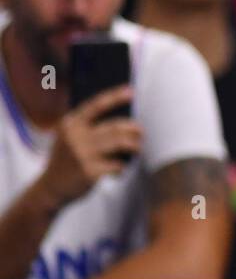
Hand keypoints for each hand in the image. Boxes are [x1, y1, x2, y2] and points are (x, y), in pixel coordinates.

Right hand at [36, 85, 141, 207]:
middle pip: (115, 127)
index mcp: (71, 124)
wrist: (51, 187)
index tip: (131, 91)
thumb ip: (87, 125)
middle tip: (141, 132)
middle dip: (134, 129)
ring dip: (135, 146)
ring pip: (121, 144)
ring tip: (138, 148)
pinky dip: (122, 167)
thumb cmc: (67, 159)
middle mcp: (75, 136)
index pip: (96, 105)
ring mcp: (82, 154)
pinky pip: (118, 165)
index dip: (115, 97)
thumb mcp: (69, 137)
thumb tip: (124, 117)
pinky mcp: (90, 171)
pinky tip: (119, 171)